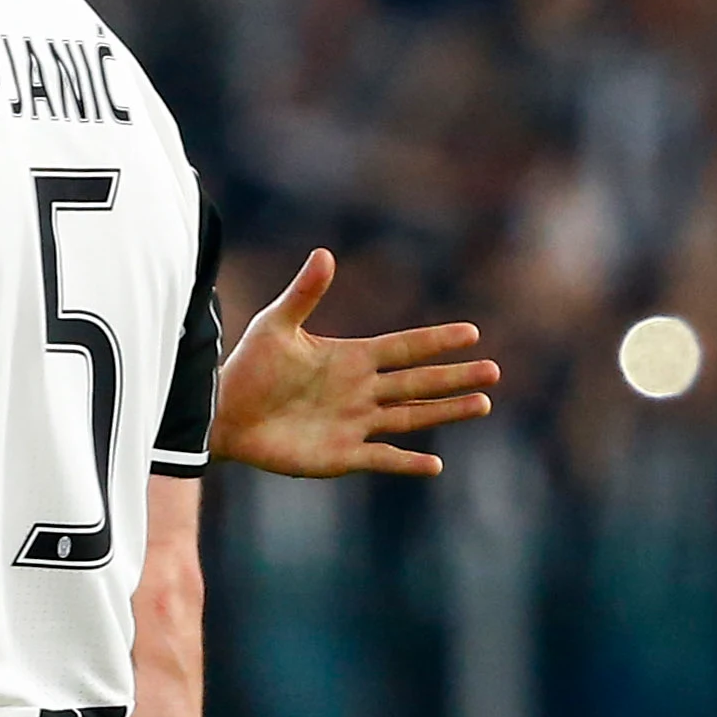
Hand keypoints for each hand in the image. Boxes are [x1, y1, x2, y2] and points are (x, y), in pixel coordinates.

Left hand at [212, 249, 496, 477]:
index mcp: (351, 359)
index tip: (471, 332)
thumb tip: (324, 253)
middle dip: (455, 377)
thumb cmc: (248, 368)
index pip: (403, 347)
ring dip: (445, 411)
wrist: (223, 415)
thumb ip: (304, 294)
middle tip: (493, 371)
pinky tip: (435, 464)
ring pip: (411, 416)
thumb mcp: (275, 326)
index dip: (435, 340)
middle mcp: (361, 391)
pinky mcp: (342, 455)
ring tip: (482, 404)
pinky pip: (382, 458)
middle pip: (418, 381)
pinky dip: (406, 462)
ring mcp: (355, 424)